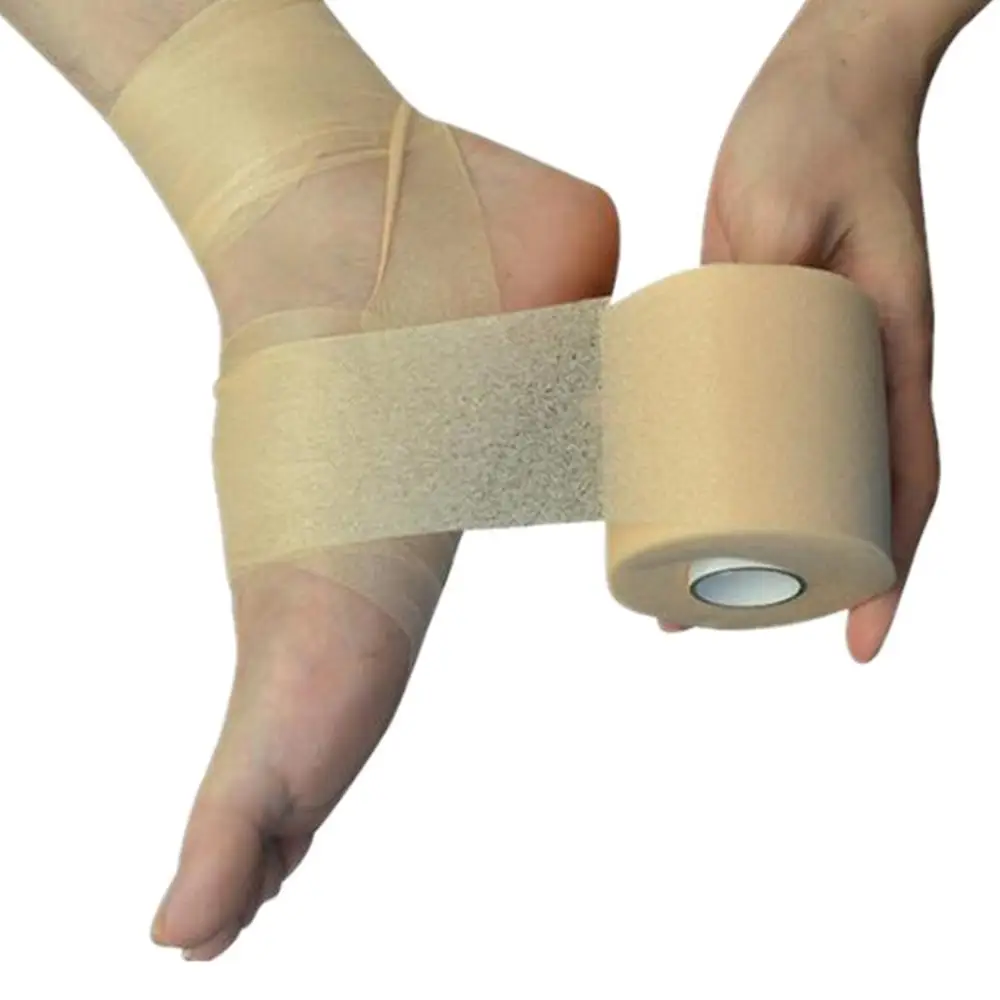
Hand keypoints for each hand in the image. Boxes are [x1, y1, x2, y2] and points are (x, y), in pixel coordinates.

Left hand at [663, 6, 941, 660]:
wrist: (821, 81)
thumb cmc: (822, 130)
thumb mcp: (783, 198)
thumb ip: (754, 262)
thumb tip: (702, 351)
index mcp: (894, 356)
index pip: (905, 487)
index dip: (892, 575)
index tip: (858, 645)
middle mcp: (856, 373)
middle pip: (835, 502)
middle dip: (784, 580)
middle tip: (704, 626)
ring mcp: (808, 361)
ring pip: (784, 473)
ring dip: (735, 537)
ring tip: (668, 589)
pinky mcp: (760, 338)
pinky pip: (742, 421)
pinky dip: (708, 468)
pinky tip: (658, 493)